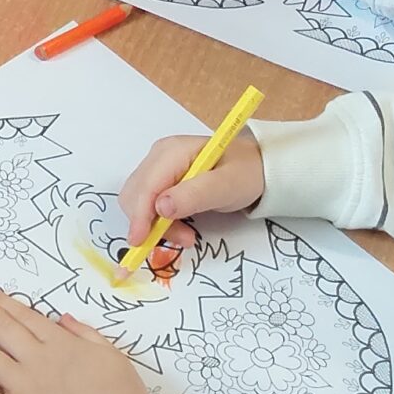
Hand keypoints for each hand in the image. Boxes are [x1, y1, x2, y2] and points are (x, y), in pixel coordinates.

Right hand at [120, 131, 266, 254]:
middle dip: (149, 223)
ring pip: (138, 202)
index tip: (139, 242)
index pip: (146, 186)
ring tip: (186, 235)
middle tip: (184, 239)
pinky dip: (158, 221)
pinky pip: (147, 204)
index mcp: (173, 151)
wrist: (257, 168)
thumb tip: (160, 208)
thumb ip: (193, 196)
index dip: (139, 216)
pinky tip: (180, 226)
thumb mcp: (226, 186)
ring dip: (155, 225)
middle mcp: (159, 156)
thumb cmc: (244, 174)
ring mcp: (158, 167)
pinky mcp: (160, 179)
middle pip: (136, 195)